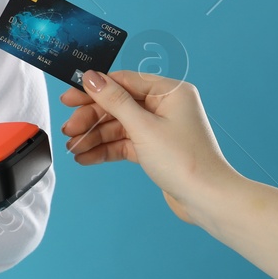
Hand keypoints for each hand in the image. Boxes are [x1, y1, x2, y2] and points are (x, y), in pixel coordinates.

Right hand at [59, 70, 239, 224]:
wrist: (208, 201)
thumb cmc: (186, 162)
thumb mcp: (143, 127)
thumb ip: (114, 101)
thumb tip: (92, 78)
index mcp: (170, 92)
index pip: (123, 82)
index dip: (94, 89)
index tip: (70, 96)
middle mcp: (165, 107)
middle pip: (117, 106)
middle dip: (91, 119)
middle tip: (69, 129)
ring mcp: (160, 128)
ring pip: (118, 126)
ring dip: (95, 137)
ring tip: (74, 148)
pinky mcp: (155, 148)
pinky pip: (124, 143)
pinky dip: (105, 150)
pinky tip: (86, 157)